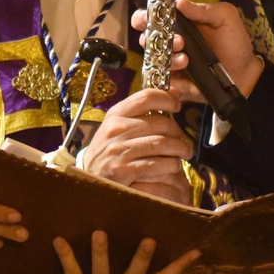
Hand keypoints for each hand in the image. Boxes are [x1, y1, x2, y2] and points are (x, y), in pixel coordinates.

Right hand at [81, 88, 192, 204]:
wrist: (89, 177)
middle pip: (160, 122)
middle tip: (184, 141)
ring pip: (161, 143)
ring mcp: (119, 150)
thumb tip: (173, 96)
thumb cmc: (108, 150)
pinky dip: (170, 165)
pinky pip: (156, 164)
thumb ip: (140, 114)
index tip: (176, 105)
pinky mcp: (123, 170)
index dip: (167, 98)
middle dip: (178, 132)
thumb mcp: (117, 127)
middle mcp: (116, 129)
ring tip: (184, 154)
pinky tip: (173, 167)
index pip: (146, 97)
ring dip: (179, 149)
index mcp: (116, 114)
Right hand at [131, 0, 262, 99]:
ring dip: (168, 57)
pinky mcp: (176, 83)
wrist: (246, 73)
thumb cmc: (234, 42)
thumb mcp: (224, 18)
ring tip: (186, 58)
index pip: (152, 18)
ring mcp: (171, 64)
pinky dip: (170, 76)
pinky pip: (162, 81)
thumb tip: (179, 1)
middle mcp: (171, 43)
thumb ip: (203, 9)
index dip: (142, 17)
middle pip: (147, 39)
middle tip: (178, 41)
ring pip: (154, 60)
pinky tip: (186, 71)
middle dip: (154, 38)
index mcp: (179, 24)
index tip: (144, 19)